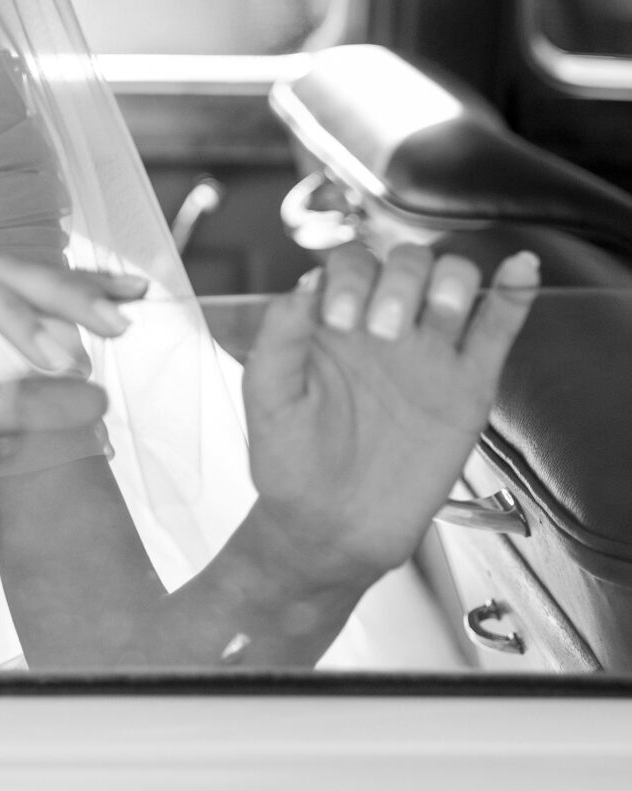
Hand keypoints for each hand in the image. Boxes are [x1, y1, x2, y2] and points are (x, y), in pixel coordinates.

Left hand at [243, 239, 539, 593]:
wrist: (331, 528)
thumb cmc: (291, 461)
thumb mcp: (268, 396)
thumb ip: (281, 335)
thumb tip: (307, 279)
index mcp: (334, 320)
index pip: (353, 262)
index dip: (349, 277)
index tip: (339, 320)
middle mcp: (384, 326)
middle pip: (409, 262)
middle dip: (399, 281)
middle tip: (382, 330)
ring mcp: (429, 354)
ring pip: (454, 283)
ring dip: (450, 281)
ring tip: (437, 312)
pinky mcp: (467, 388)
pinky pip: (496, 330)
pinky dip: (513, 294)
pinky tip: (521, 268)